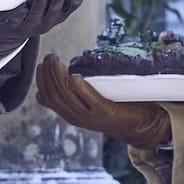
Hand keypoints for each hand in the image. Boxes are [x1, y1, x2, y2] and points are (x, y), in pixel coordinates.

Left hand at [0, 0, 82, 54]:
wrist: (5, 29)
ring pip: (39, 14)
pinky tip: (22, 5)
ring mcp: (32, 25)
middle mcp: (49, 20)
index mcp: (60, 11)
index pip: (75, 0)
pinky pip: (18, 20)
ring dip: (42, 0)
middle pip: (58, 7)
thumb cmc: (29, 3)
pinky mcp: (15, 26)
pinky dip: (21, 13)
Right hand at [35, 54, 171, 146]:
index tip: (41, 64)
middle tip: (49, 57)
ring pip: (67, 96)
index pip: (47, 98)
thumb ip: (80, 94)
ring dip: (58, 77)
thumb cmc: (118, 109)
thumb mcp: (92, 102)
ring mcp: (91, 115)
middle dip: (47, 74)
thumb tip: (67, 76)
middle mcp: (78, 117)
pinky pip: (88, 100)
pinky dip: (79, 87)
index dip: (41, 81)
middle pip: (54, 95)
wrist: (142, 125)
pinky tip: (73, 76)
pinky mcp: (105, 111)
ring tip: (56, 61)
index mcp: (71, 114)